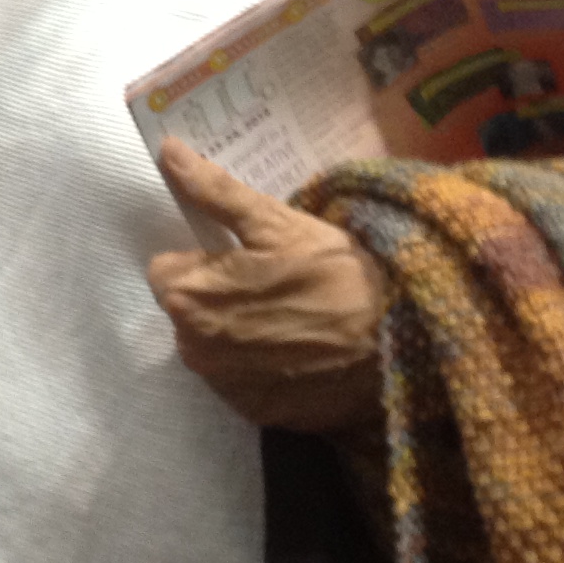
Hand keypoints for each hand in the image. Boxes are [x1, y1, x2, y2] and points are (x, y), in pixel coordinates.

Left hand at [146, 138, 386, 432]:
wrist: (397, 347)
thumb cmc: (335, 275)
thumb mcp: (276, 223)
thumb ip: (214, 192)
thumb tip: (166, 151)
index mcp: (187, 296)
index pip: (166, 269)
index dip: (201, 259)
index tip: (239, 257)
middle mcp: (192, 347)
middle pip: (186, 309)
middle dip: (215, 294)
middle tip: (270, 282)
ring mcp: (222, 385)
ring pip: (211, 344)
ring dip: (235, 330)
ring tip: (289, 315)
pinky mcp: (253, 411)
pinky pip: (240, 378)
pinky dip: (259, 365)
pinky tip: (296, 350)